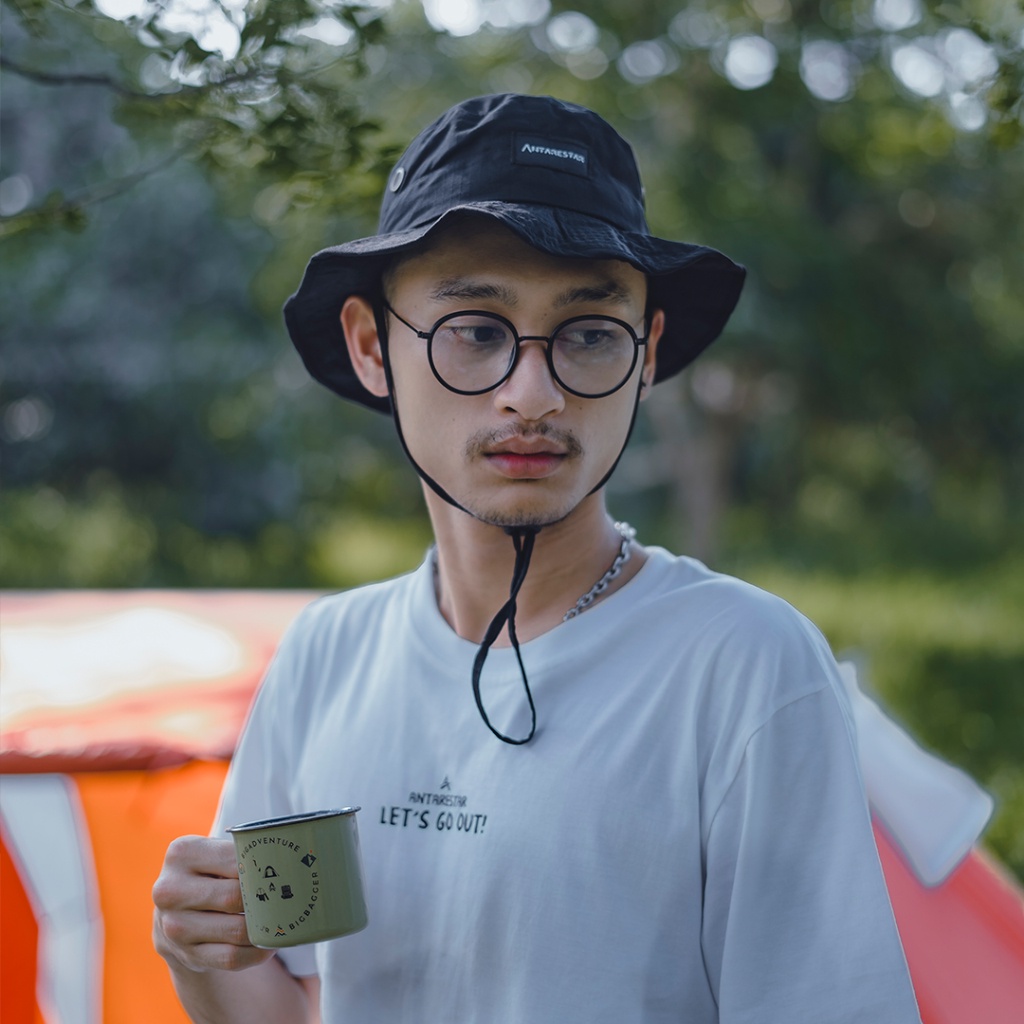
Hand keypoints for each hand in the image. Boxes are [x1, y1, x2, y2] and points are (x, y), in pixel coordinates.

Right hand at [153, 835, 275, 972]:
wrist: (172, 914)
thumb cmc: (206, 875)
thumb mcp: (213, 853)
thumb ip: (241, 851)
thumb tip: (289, 861)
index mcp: (182, 853)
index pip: (236, 860)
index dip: (264, 868)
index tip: (286, 870)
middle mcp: (171, 890)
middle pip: (235, 897)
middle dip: (266, 898)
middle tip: (288, 896)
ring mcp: (174, 926)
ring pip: (237, 931)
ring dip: (264, 929)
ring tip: (281, 919)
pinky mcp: (186, 955)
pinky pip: (232, 958)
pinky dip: (256, 953)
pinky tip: (268, 944)